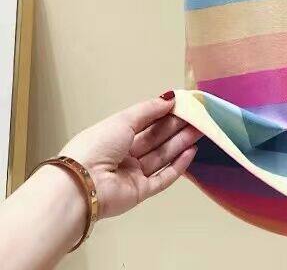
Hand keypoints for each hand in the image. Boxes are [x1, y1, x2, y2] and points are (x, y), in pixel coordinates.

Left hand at [60, 95, 201, 218]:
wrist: (82, 185)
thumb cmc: (98, 146)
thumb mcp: (123, 121)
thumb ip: (149, 109)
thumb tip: (171, 97)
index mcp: (115, 136)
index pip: (145, 123)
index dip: (164, 114)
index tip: (185, 105)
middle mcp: (124, 155)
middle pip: (156, 139)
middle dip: (177, 127)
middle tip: (199, 116)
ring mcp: (133, 174)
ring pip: (162, 156)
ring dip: (181, 143)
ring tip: (200, 130)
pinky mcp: (140, 192)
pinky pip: (162, 178)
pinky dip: (178, 166)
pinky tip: (192, 152)